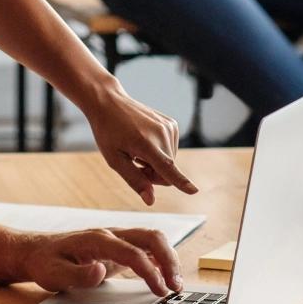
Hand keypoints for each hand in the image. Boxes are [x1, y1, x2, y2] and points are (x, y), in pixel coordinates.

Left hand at [19, 227, 182, 295]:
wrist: (37, 251)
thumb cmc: (45, 262)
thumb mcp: (54, 274)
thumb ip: (77, 274)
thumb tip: (99, 271)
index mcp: (98, 239)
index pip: (132, 252)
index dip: (150, 271)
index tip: (160, 289)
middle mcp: (111, 235)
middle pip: (151, 237)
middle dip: (169, 260)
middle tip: (176, 286)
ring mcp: (117, 239)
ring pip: (153, 240)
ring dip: (168, 259)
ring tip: (175, 284)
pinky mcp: (119, 247)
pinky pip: (147, 248)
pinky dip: (161, 259)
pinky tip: (166, 276)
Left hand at [83, 84, 196, 205]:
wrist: (110, 103)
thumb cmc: (108, 132)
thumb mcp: (114, 159)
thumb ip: (134, 180)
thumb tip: (150, 201)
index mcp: (145, 143)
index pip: (167, 168)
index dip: (181, 182)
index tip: (194, 191)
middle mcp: (162, 134)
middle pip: (166, 172)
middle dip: (152, 174)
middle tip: (134, 161)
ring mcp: (169, 127)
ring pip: (170, 162)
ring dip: (155, 163)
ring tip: (138, 149)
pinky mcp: (172, 124)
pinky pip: (171, 150)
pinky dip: (159, 151)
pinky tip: (145, 141)